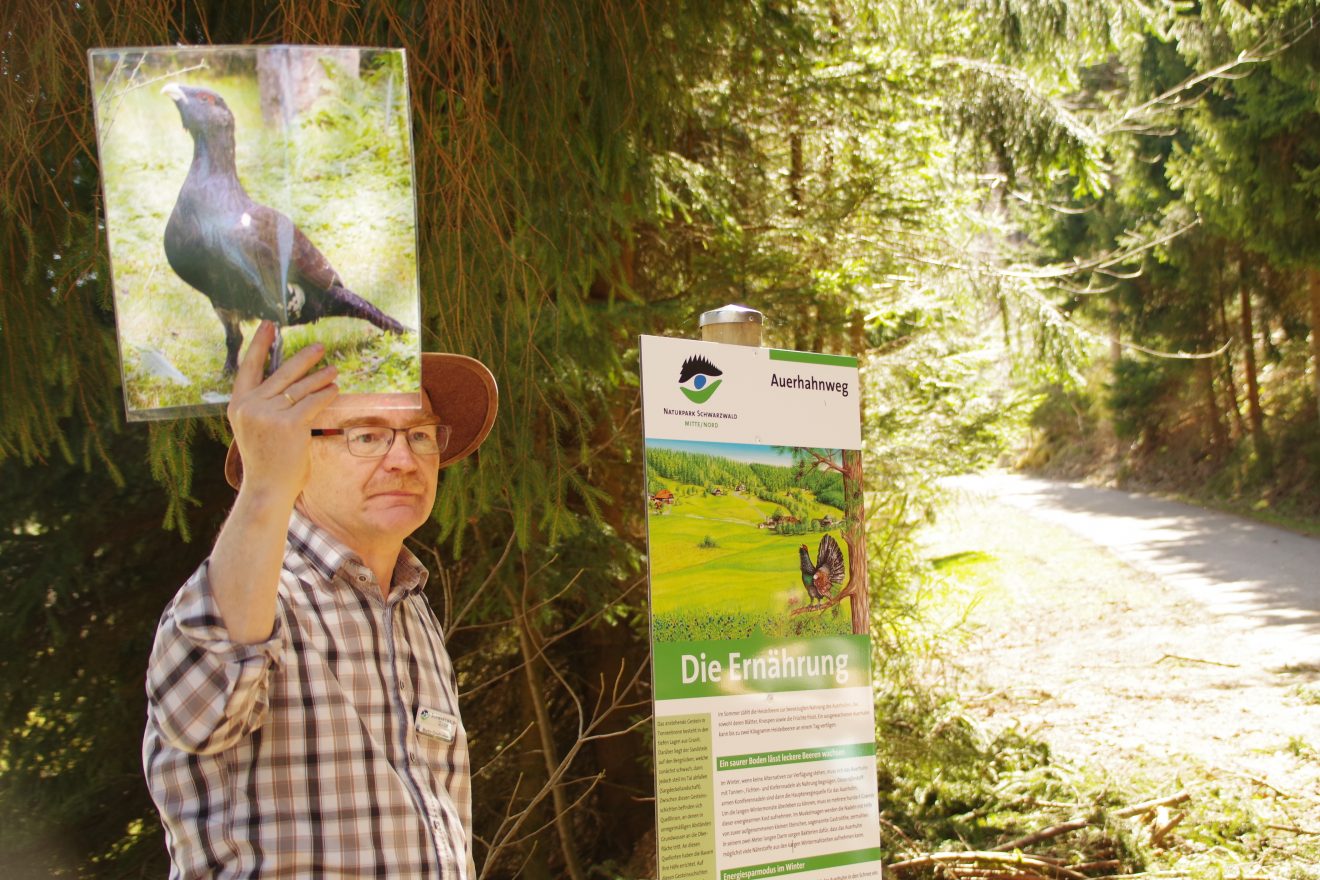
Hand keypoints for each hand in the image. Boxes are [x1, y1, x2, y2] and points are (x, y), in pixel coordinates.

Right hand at [226, 322, 338, 504]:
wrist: (267, 488)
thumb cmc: (266, 460)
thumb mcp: (254, 428)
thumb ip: (263, 405)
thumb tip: (288, 382)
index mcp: (238, 405)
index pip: (248, 367)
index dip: (260, 345)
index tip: (269, 325)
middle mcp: (251, 406)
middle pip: (281, 373)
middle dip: (303, 358)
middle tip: (319, 347)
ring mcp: (269, 414)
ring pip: (301, 388)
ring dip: (320, 378)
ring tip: (333, 370)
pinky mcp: (290, 424)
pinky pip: (313, 402)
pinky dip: (326, 394)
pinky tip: (334, 389)